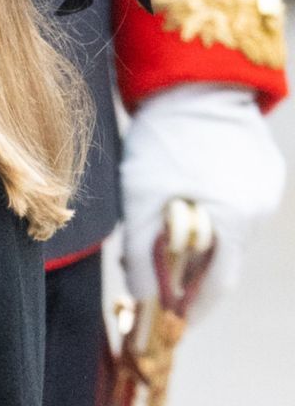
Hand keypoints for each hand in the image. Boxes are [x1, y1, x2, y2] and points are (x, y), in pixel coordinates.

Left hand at [120, 83, 285, 318]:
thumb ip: (139, 252)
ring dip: (201, 236)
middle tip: (157, 271)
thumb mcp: (139, 198)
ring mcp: (266, 188)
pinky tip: (185, 192)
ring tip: (166, 223)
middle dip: (191, 271)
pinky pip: (235, 201)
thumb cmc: (163, 141)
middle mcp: (259, 211)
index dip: (194, 308)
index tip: (174, 322)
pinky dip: (211, 208)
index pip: (218, 285)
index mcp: (234, 223)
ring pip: (229, 229)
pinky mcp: (263, 167)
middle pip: (223, 258)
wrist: (192, 83)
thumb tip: (140, 296)